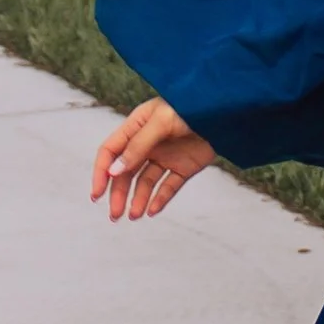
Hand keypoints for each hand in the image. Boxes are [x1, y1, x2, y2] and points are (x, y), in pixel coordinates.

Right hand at [91, 96, 214, 225]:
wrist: (226, 111)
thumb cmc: (190, 107)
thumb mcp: (160, 123)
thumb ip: (138, 146)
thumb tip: (114, 171)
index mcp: (137, 126)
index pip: (111, 151)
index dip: (101, 172)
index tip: (97, 194)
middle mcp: (148, 143)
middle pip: (126, 172)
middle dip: (118, 193)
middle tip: (114, 215)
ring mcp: (166, 156)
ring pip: (146, 182)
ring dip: (137, 199)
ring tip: (134, 215)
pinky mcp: (184, 167)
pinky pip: (168, 187)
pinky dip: (160, 199)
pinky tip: (152, 210)